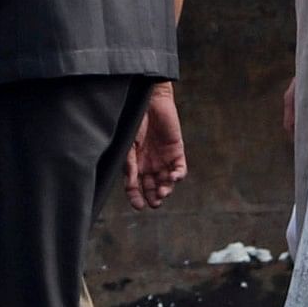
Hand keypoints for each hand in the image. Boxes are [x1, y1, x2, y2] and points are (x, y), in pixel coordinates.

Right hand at [127, 84, 186, 207]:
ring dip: (165, 190)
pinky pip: (179, 170)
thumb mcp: (128, 144)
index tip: (138, 206)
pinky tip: (172, 179)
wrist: (150, 100)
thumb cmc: (134, 120)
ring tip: (162, 192)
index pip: (135, 187)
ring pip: (166, 182)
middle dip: (153, 197)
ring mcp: (163, 159)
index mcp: (134, 163)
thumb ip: (129, 164)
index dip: (136, 197)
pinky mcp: (176, 152)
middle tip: (154, 202)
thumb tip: (130, 184)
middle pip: (151, 187)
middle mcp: (148, 164)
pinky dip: (177, 177)